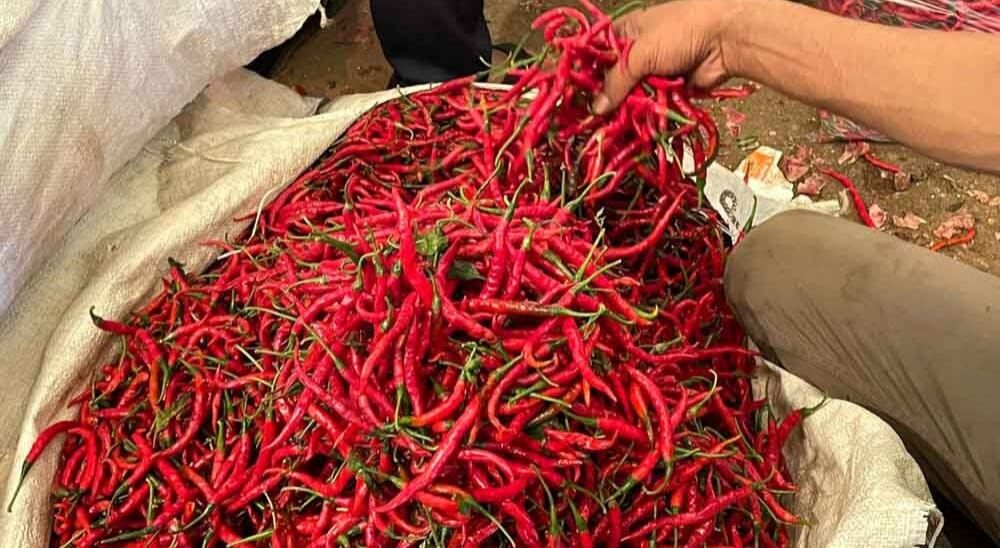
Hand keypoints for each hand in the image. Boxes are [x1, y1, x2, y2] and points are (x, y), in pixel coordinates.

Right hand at [593, 0, 742, 114]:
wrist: (726, 40)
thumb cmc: (683, 30)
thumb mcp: (640, 53)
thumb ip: (616, 80)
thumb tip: (597, 106)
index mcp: (626, 33)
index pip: (596, 56)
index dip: (585, 76)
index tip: (574, 97)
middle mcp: (637, 53)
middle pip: (612, 81)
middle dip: (604, 99)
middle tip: (591, 117)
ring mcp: (653, 73)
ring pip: (630, 97)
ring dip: (624, 110)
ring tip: (610, 124)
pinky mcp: (668, 91)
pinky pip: (649, 107)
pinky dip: (643, 115)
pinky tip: (632, 125)